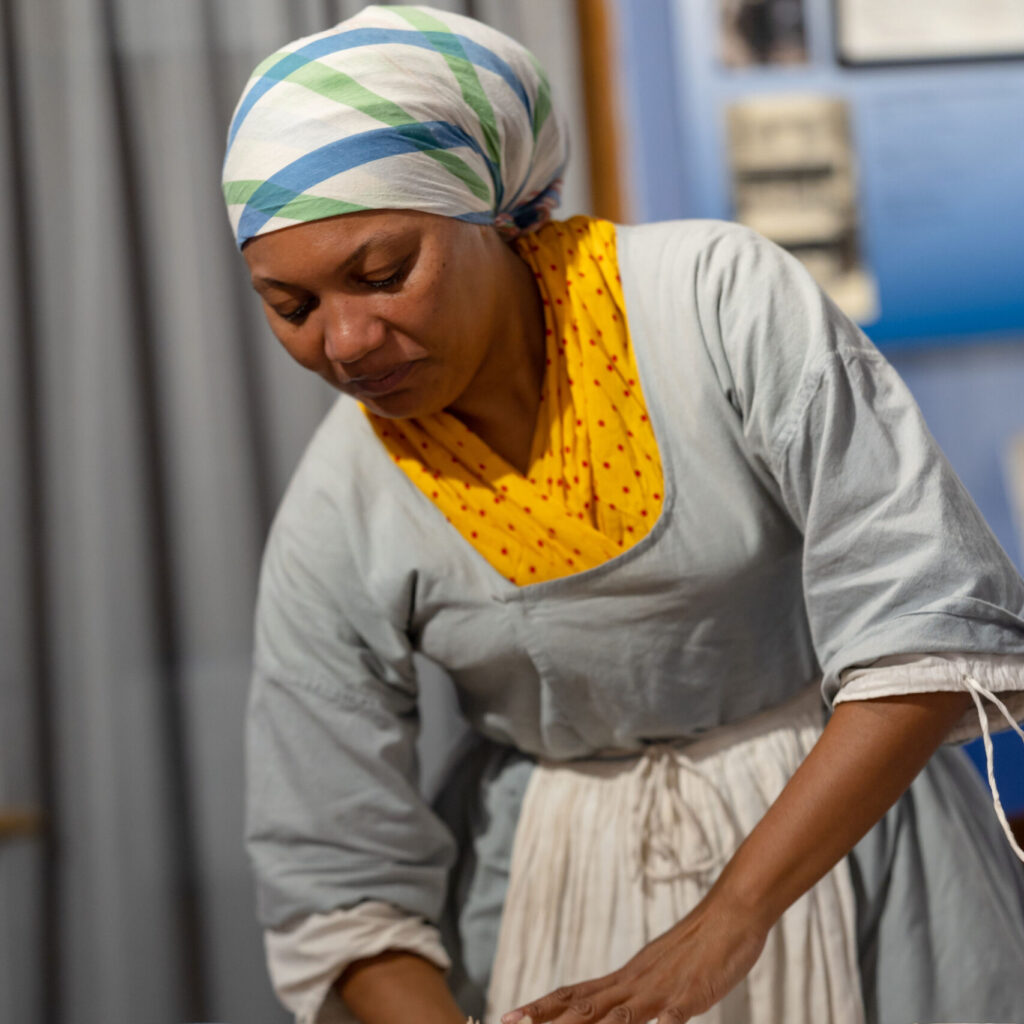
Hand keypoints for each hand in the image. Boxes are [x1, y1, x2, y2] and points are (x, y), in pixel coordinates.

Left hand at [499, 888, 769, 1023]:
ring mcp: (664, 987)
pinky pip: (676, 1011)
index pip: (575, 994)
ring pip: (622, 1012)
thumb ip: (635, 994)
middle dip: (548, 1019)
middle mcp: (636, 982)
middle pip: (586, 1004)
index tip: (510, 1017)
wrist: (732, 913)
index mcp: (627, 978)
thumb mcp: (659, 973)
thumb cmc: (698, 947)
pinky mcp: (694, 992)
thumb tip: (612, 1010)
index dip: (542, 1007)